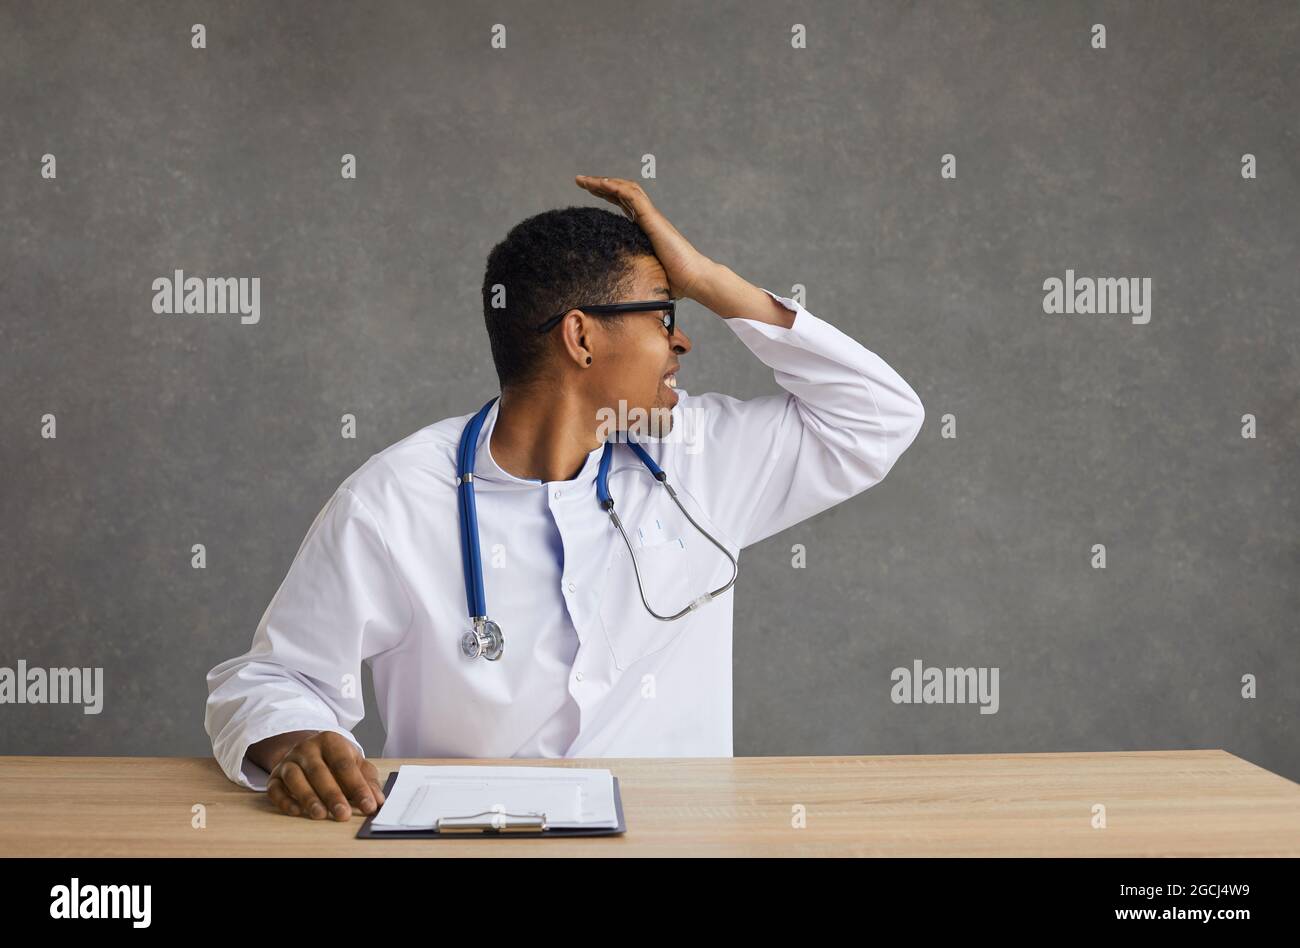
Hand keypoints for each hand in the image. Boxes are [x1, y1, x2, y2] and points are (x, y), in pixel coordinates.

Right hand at [265, 731, 385, 819]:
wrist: (309, 750)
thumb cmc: (336, 760)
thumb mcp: (355, 764)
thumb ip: (367, 781)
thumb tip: (377, 800)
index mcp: (330, 741)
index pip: (344, 764)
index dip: (357, 786)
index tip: (368, 805)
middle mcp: (307, 748)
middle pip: (319, 771)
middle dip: (332, 795)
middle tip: (343, 814)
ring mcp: (289, 761)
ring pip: (295, 778)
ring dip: (308, 798)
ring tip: (320, 815)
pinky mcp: (274, 776)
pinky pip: (275, 788)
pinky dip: (284, 801)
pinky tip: (296, 812)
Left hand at [574, 175, 715, 300]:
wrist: (694, 279)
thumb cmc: (675, 282)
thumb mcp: (646, 275)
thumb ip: (633, 274)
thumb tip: (617, 290)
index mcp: (646, 228)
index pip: (624, 204)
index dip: (607, 195)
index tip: (589, 191)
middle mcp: (649, 218)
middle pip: (622, 192)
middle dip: (600, 185)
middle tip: (580, 180)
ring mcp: (651, 217)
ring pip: (626, 189)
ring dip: (604, 182)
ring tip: (584, 180)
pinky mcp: (653, 219)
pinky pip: (633, 196)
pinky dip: (617, 187)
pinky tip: (602, 184)